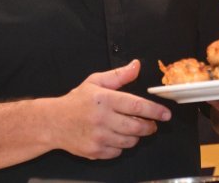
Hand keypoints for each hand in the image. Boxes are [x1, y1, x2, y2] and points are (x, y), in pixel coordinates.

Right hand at [51, 60, 170, 159]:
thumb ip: (119, 75)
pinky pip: (118, 152)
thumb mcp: (96, 81)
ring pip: (129, 141)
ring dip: (136, 136)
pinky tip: (115, 136)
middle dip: (149, 126)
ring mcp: (98, 137)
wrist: (53, 122)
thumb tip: (136, 66)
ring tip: (131, 128)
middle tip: (151, 124)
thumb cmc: (76, 101)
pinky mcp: (95, 151)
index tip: (165, 114)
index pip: (136, 105)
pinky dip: (121, 146)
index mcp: (105, 99)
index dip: (154, 111)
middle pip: (137, 126)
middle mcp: (102, 119)